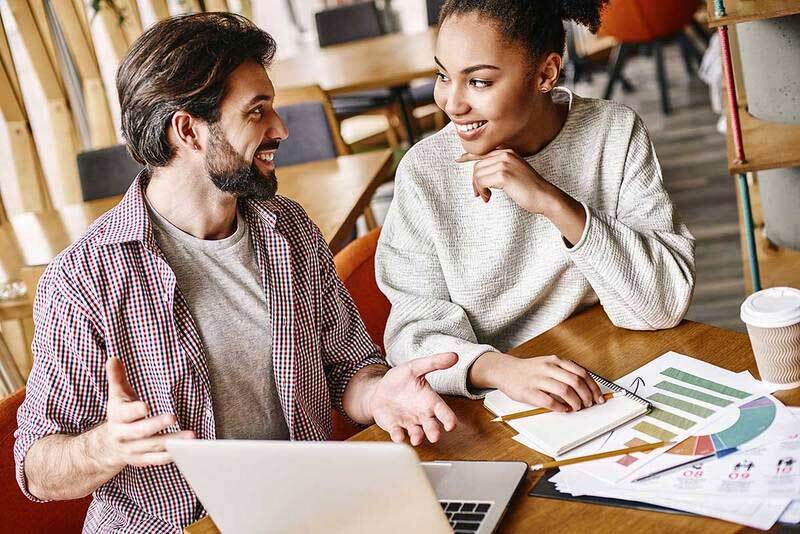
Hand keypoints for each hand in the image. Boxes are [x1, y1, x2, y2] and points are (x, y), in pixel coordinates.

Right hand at [94, 357, 193, 469]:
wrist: (105, 447)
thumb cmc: (119, 414)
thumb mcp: (116, 395)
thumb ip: (117, 377)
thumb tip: (114, 358)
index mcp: (117, 417)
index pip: (125, 413)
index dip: (134, 411)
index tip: (145, 406)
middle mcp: (123, 435)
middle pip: (140, 431)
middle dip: (156, 425)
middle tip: (173, 417)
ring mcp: (132, 449)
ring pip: (152, 447)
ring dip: (172, 442)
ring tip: (191, 436)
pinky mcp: (141, 460)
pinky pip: (156, 460)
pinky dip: (170, 457)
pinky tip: (186, 451)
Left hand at [367, 353, 458, 445]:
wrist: (380, 389)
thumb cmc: (402, 379)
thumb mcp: (415, 367)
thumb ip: (433, 363)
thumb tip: (454, 355)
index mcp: (430, 401)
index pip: (443, 411)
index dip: (449, 419)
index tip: (451, 425)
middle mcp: (422, 415)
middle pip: (431, 426)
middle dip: (434, 432)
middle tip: (435, 436)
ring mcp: (409, 423)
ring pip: (416, 433)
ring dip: (417, 437)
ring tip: (417, 439)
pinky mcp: (395, 427)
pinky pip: (398, 433)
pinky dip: (398, 436)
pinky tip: (398, 436)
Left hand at [456, 148, 564, 213]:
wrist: (544, 196)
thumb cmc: (529, 188)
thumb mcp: (514, 172)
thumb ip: (500, 168)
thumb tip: (480, 173)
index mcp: (508, 152)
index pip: (483, 151)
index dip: (468, 156)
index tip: (459, 160)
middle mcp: (505, 154)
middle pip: (477, 165)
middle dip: (475, 181)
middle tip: (480, 194)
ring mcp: (504, 163)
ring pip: (477, 174)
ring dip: (479, 188)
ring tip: (486, 196)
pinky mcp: (503, 175)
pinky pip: (481, 181)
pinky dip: (482, 191)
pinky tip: (488, 197)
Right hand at [470, 353, 603, 411]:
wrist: (505, 370)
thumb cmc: (528, 370)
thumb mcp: (548, 363)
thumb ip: (564, 371)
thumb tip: (586, 386)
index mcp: (555, 361)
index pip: (582, 373)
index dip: (593, 387)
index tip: (598, 397)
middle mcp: (548, 368)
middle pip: (576, 382)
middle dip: (586, 396)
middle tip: (588, 404)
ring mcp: (538, 379)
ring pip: (564, 391)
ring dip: (575, 402)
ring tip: (576, 408)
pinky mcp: (529, 391)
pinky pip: (549, 401)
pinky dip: (560, 407)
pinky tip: (563, 410)